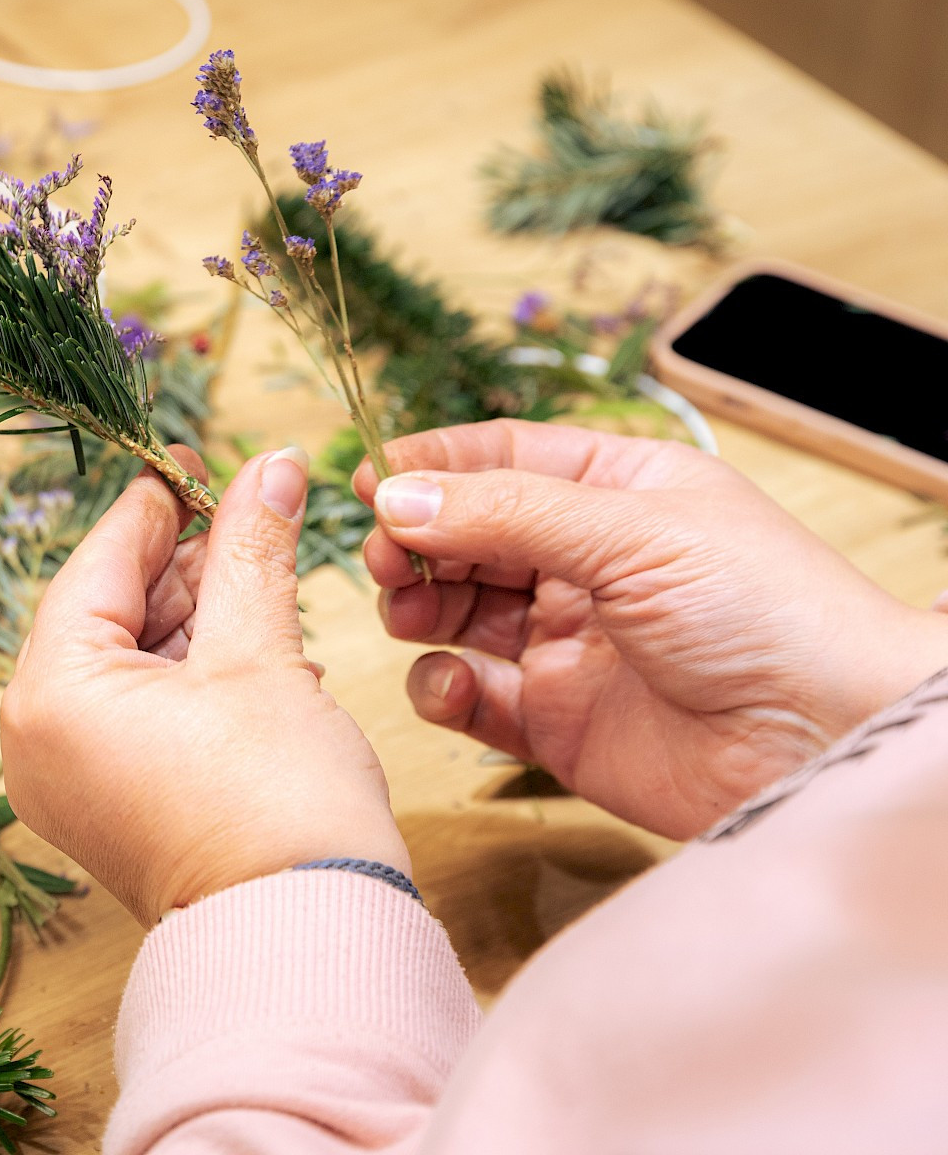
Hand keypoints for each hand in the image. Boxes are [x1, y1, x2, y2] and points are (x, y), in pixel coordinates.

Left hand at [0, 446, 407, 925]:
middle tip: (246, 510)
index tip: (197, 460)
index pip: (97, 564)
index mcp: (50, 693)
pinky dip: (190, 672)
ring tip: (264, 578)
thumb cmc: (276, 803)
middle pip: (107, 610)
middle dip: (184, 563)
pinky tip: (254, 645)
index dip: (156, 504)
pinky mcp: (107, 804)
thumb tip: (270, 465)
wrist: (305, 936)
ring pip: (127, 659)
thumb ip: (253, 551)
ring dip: (196, 616)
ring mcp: (68, 778)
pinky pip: (135, 709)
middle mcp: (38, 738)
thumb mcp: (262, 653)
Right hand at [356, 420, 947, 838]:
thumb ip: (504, 512)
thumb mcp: (631, 532)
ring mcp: (568, 643)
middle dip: (415, 540)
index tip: (370, 481)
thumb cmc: (771, 614)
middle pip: (465, 534)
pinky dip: (441, 687)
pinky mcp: (556, 722)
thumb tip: (397, 497)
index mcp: (617, 490)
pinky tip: (447, 682)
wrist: (828, 741)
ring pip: (455, 612)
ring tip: (407, 611)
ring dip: (417, 606)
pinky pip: (470, 696)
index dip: (432, 466)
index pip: (500, 457)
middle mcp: (587, 562)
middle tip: (387, 558)